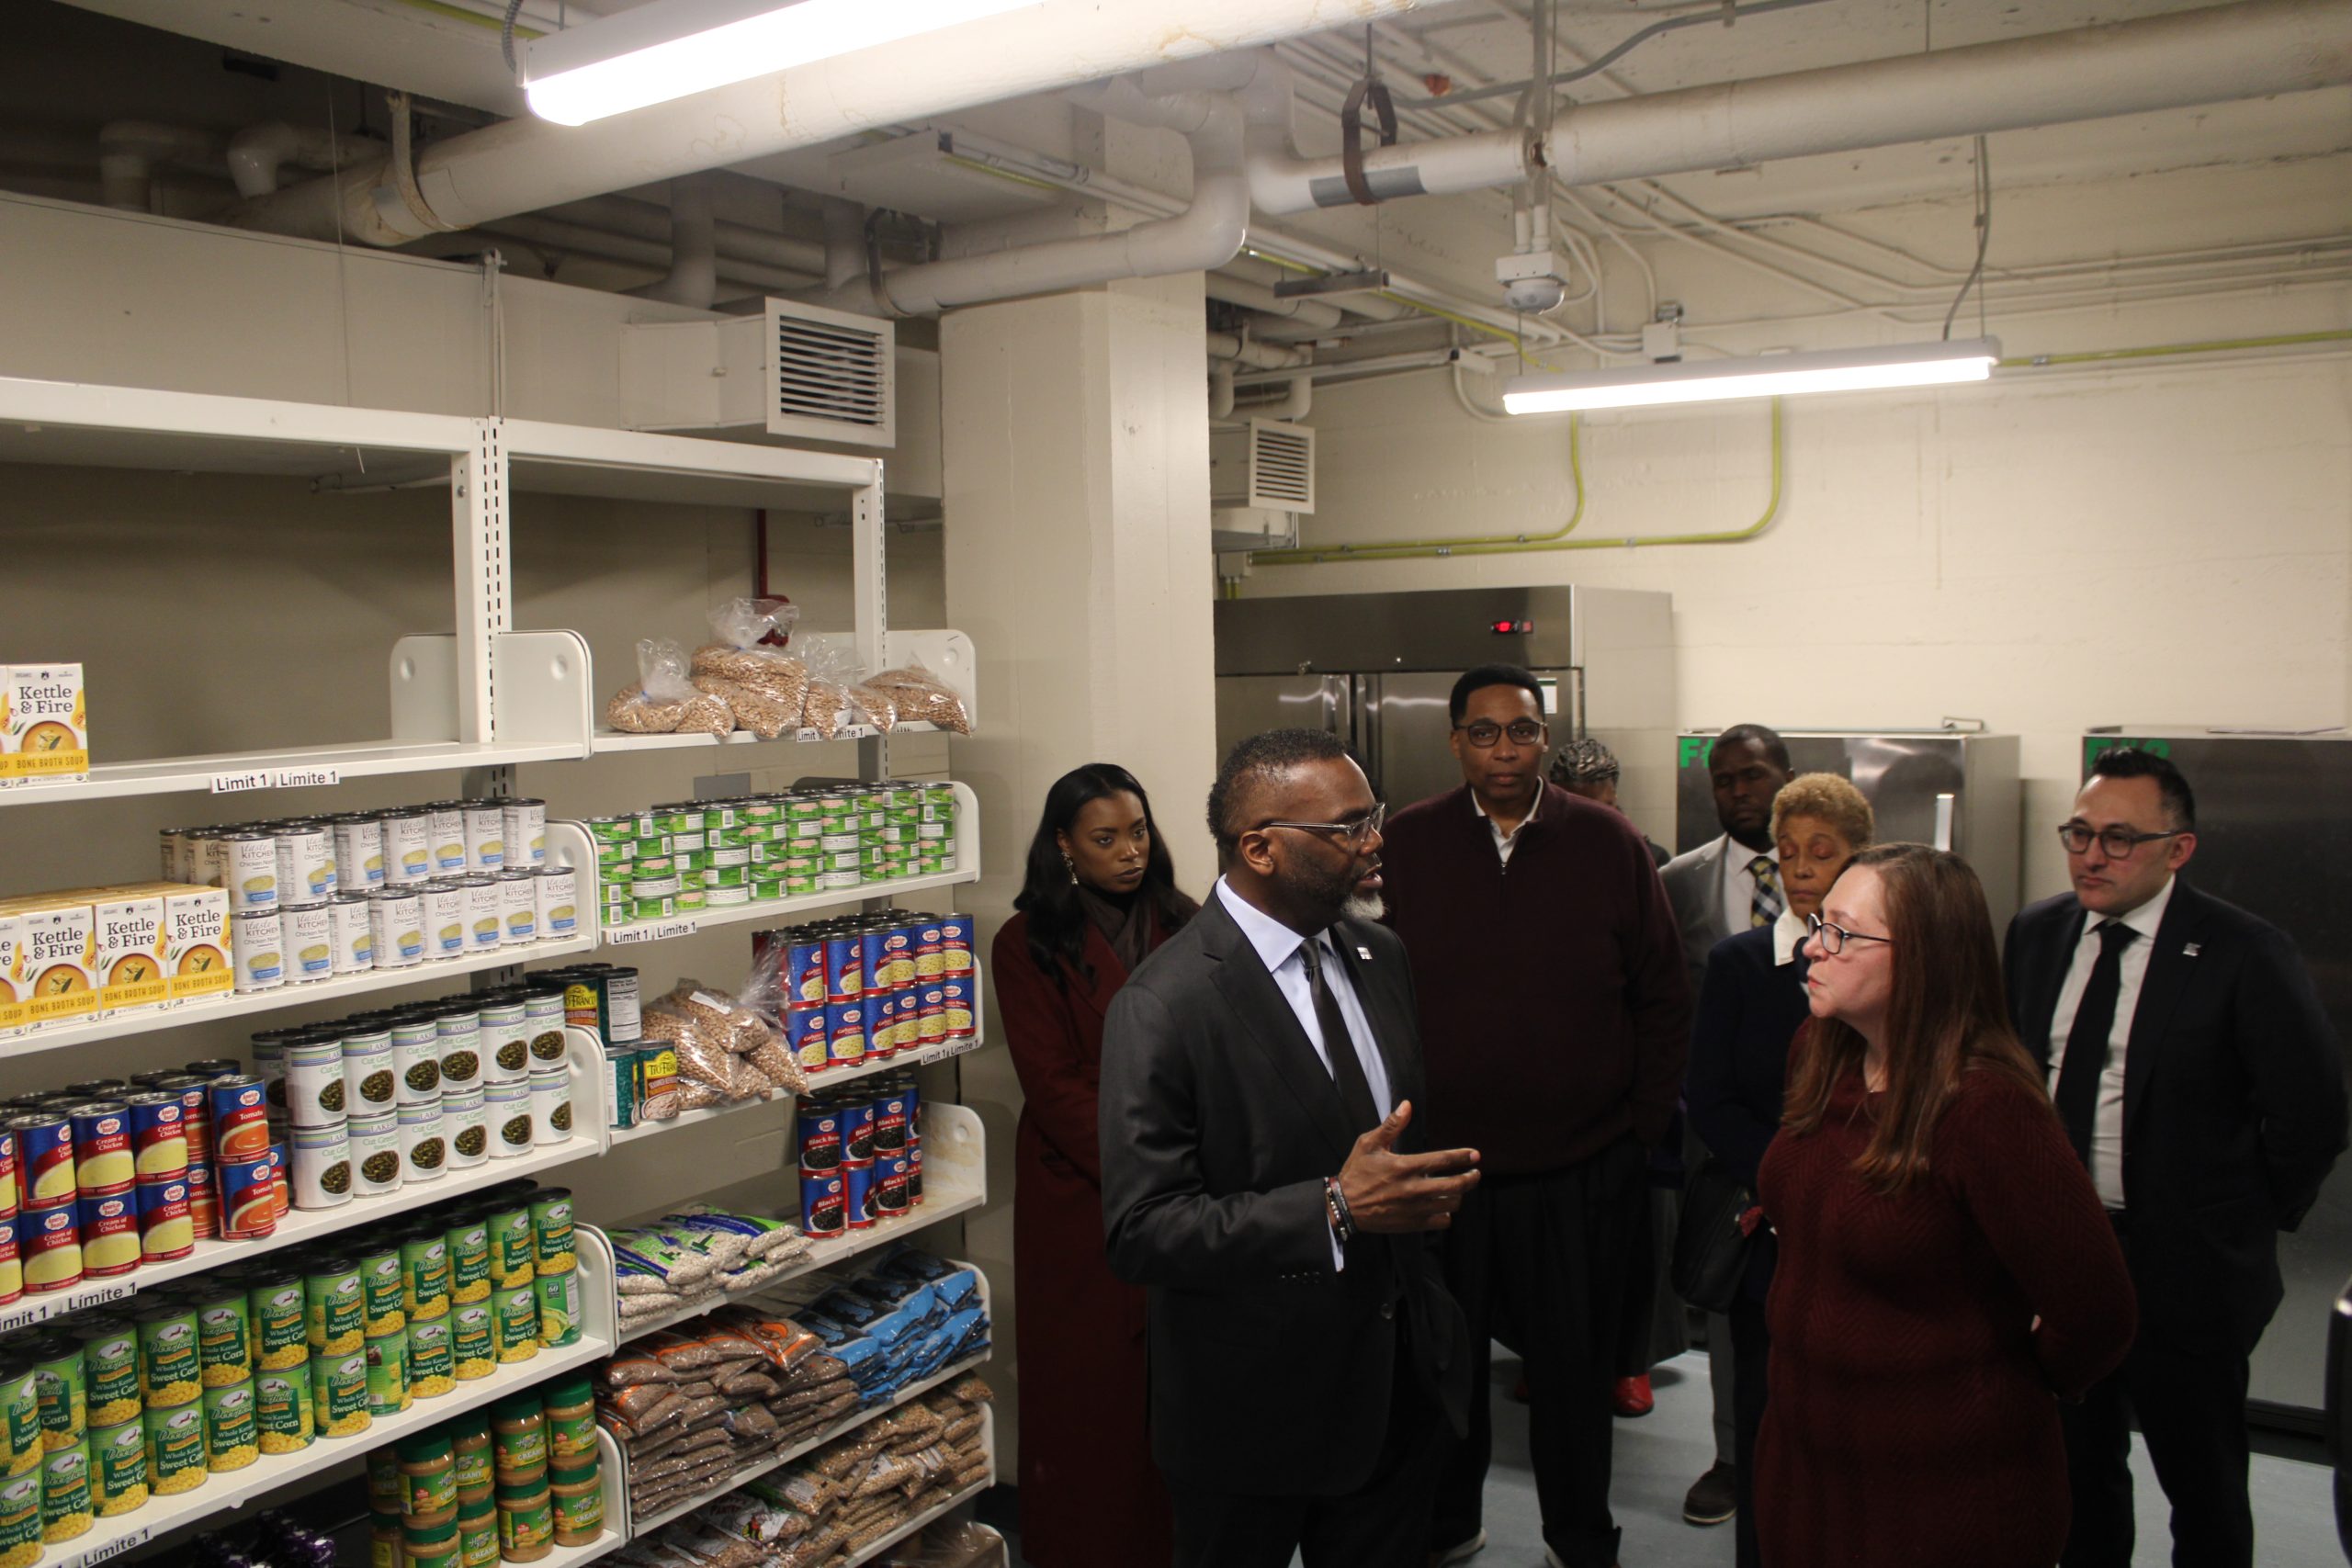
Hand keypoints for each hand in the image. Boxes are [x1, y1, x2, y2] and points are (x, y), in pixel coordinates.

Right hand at [1337, 1101, 1479, 1233]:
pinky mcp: (1412, 1224)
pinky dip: (1446, 1214)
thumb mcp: (1368, 1144)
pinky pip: (1441, 1222)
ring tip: (1458, 1189)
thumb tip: (1407, 1105)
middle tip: (1475, 1173)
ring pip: (1451, 1204)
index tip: (1475, 1155)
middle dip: (1470, 1178)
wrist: (1344, 1206)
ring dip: (1458, 1195)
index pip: (1443, 1160)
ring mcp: (1414, 1209)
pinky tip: (1442, 1206)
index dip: (1463, 1157)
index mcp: (1404, 1166)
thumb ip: (1391, 1125)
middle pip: (1455, 1185)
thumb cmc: (1357, 1172)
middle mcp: (1413, 1189)